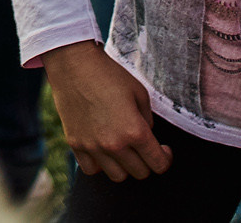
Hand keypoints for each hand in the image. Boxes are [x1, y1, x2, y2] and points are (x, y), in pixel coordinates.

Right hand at [41, 42, 170, 181]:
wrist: (74, 65)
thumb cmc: (109, 75)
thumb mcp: (139, 93)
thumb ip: (147, 120)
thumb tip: (147, 136)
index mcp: (135, 131)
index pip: (159, 164)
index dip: (165, 158)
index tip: (164, 150)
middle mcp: (114, 144)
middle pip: (140, 173)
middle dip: (147, 162)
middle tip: (144, 148)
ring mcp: (93, 147)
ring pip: (118, 176)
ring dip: (125, 166)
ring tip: (123, 150)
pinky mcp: (75, 144)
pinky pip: (92, 170)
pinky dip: (100, 165)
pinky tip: (103, 151)